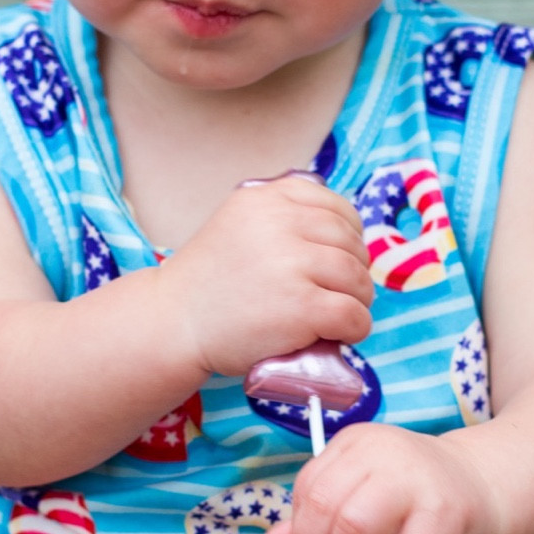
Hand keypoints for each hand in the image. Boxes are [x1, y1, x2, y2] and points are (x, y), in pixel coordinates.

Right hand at [156, 174, 372, 379]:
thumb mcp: (239, 224)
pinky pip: (352, 314)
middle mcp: (281, 224)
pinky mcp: (302, 307)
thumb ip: (281, 216)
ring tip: (341, 313)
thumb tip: (343, 231)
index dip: (349, 235)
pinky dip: (356, 327)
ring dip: (359, 299)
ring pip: (357, 278)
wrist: (174, 322)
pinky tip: (342, 334)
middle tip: (341, 292)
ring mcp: (292, 265)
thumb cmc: (210, 281)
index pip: (336, 208)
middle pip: (350, 244)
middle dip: (355, 270)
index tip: (343, 256)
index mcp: (268, 199)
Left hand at [262, 424, 497, 533]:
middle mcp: (385, 454)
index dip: (300, 528)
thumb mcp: (359, 496)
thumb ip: (313, 519)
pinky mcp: (443, 523)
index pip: (309, 486)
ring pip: (353, 529)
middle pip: (323, 506)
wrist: (482, 490)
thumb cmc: (408, 497)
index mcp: (358, 442)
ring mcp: (417, 485)